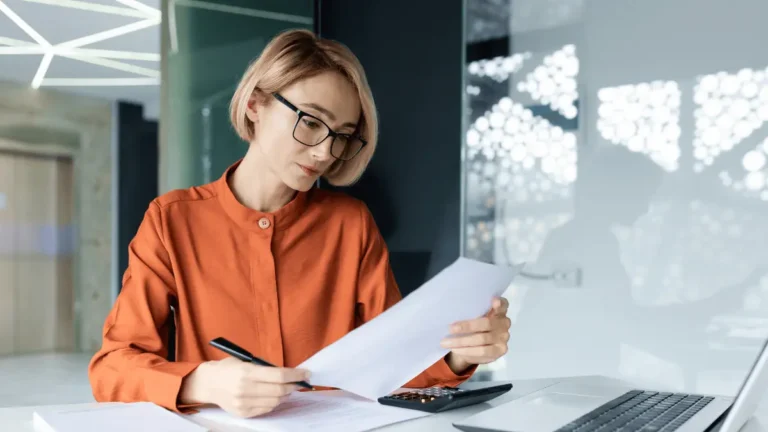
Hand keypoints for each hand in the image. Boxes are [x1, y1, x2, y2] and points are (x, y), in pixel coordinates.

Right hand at [179, 357, 309, 417]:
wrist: (208, 383)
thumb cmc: (230, 368)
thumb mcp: (246, 361)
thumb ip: (266, 368)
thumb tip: (289, 373)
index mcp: (247, 372)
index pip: (279, 375)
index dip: (296, 375)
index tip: (306, 373)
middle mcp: (245, 389)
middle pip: (279, 390)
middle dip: (294, 385)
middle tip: (301, 381)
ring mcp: (243, 403)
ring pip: (275, 402)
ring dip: (286, 395)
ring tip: (289, 388)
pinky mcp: (243, 413)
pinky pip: (266, 409)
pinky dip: (275, 402)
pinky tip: (276, 396)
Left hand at [441, 297, 510, 373]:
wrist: (475, 348)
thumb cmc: (473, 327)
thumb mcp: (473, 317)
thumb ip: (471, 313)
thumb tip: (453, 312)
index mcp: (499, 310)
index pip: (503, 304)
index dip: (499, 303)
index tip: (493, 300)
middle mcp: (504, 322)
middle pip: (487, 323)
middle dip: (466, 326)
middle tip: (450, 328)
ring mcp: (504, 337)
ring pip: (482, 339)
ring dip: (461, 341)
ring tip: (446, 342)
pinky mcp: (500, 350)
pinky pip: (482, 351)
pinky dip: (467, 351)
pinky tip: (456, 350)